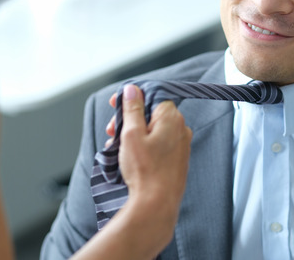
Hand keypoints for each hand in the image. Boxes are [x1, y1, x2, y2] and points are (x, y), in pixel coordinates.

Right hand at [116, 84, 191, 249]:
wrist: (157, 204)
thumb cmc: (145, 171)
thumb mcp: (131, 134)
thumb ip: (132, 109)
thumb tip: (132, 90)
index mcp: (171, 117)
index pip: (151, 96)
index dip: (131, 99)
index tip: (115, 105)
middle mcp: (181, 129)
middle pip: (151, 114)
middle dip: (128, 119)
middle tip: (112, 130)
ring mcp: (180, 145)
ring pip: (152, 130)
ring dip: (133, 134)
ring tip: (117, 147)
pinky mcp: (176, 160)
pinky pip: (158, 145)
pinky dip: (142, 146)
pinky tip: (128, 157)